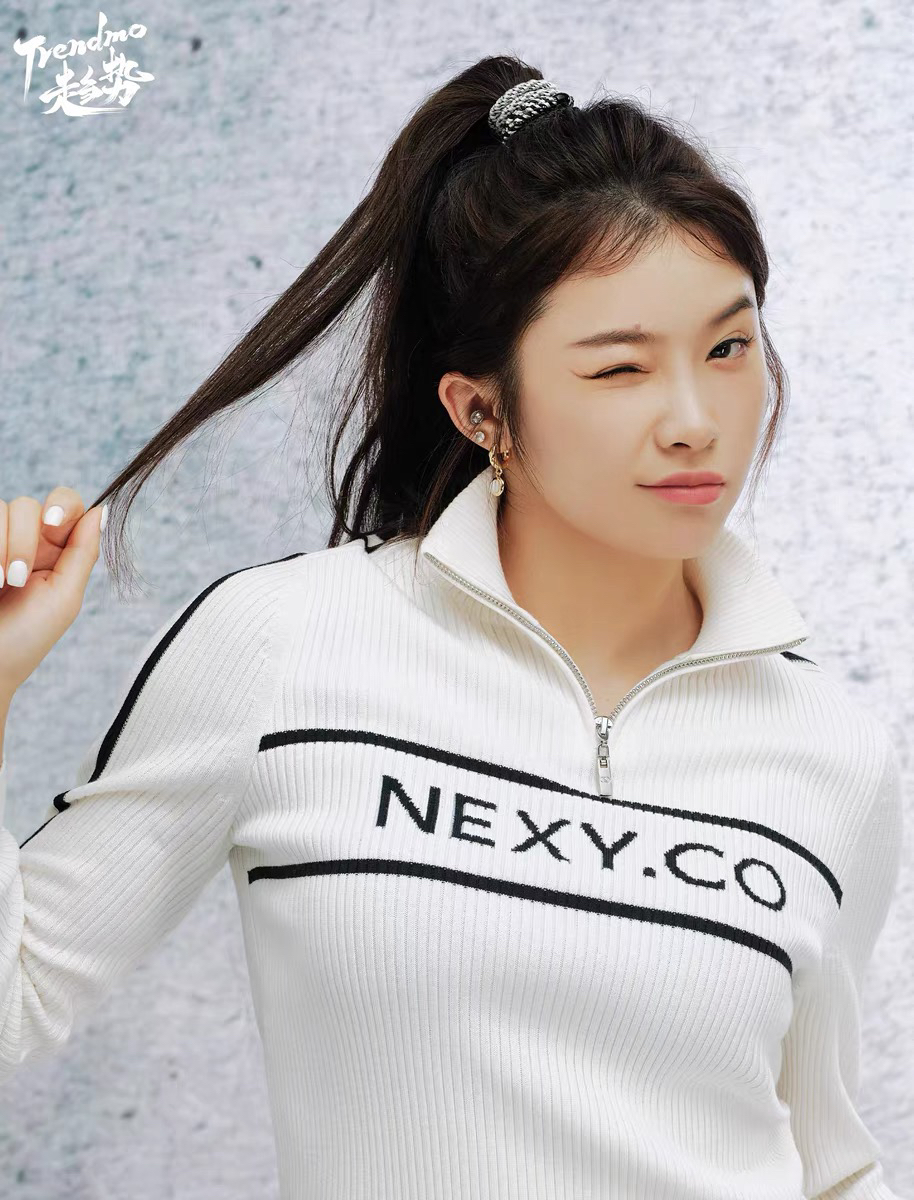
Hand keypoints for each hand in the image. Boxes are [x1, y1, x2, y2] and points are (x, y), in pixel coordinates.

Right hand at [0, 489, 105, 697]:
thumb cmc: (26, 638)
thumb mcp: (64, 597)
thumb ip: (83, 552)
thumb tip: (103, 510)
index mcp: (56, 552)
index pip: (66, 506)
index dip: (62, 505)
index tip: (53, 523)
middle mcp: (25, 542)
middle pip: (29, 506)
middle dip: (23, 540)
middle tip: (17, 577)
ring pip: (1, 509)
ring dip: (4, 546)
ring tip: (1, 582)